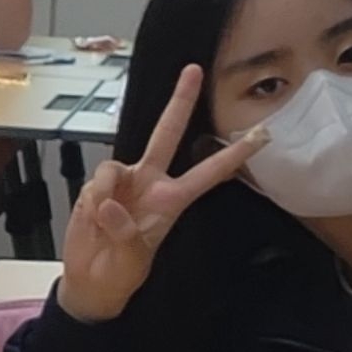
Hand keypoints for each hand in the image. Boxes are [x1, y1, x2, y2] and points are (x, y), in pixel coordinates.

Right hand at [56, 64, 266, 324]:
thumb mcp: (131, 260)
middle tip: (194, 70)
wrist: (89, 281)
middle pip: (166, 134)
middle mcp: (150, 183)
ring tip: (102, 224)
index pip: (208, 174)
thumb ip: (123, 231)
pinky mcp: (97, 187)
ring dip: (107, 194)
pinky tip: (92, 219)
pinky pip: (96, 183)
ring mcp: (122, 182)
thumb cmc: (120, 272)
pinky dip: (92, 201)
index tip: (262, 135)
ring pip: (116, 166)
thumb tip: (109, 203)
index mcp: (171, 202)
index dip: (233, 155)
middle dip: (180, 102)